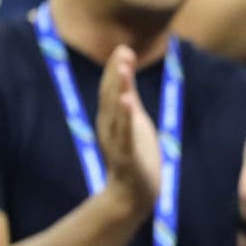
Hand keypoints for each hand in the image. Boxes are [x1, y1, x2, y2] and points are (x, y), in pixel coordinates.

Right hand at [96, 45, 160, 217]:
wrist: (131, 196)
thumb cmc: (135, 159)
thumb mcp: (134, 126)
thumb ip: (130, 103)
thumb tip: (127, 78)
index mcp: (112, 120)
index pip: (112, 90)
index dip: (116, 69)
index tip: (124, 49)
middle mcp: (110, 128)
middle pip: (111, 96)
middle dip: (117, 73)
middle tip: (123, 51)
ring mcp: (117, 142)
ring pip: (117, 112)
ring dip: (120, 89)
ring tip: (123, 69)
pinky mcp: (127, 156)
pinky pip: (126, 135)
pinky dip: (126, 118)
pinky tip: (129, 103)